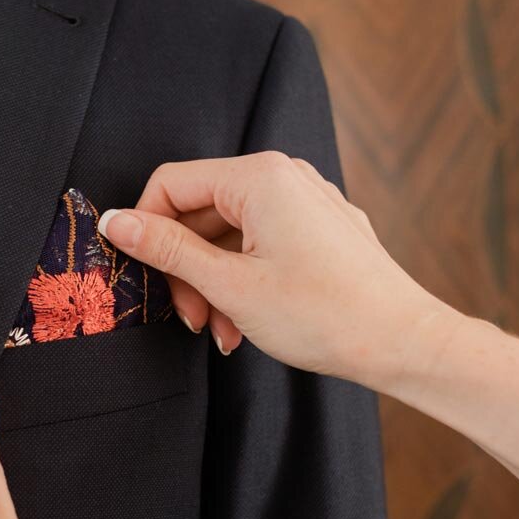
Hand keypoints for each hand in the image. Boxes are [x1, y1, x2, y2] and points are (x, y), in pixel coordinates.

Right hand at [98, 151, 457, 390]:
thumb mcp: (230, 285)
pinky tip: (247, 322)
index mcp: (259, 177)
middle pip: (201, 209)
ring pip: (230, 232)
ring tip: (221, 331)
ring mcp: (307, 200)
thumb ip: (167, 249)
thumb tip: (115, 221)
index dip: (146, 230)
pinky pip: (263, 242)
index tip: (143, 277)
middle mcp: (285, 176)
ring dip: (214, 282)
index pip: (171, 183)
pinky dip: (245, 279)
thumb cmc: (323, 315)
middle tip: (190, 318)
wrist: (403, 342)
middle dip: (185, 267)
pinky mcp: (322, 227)